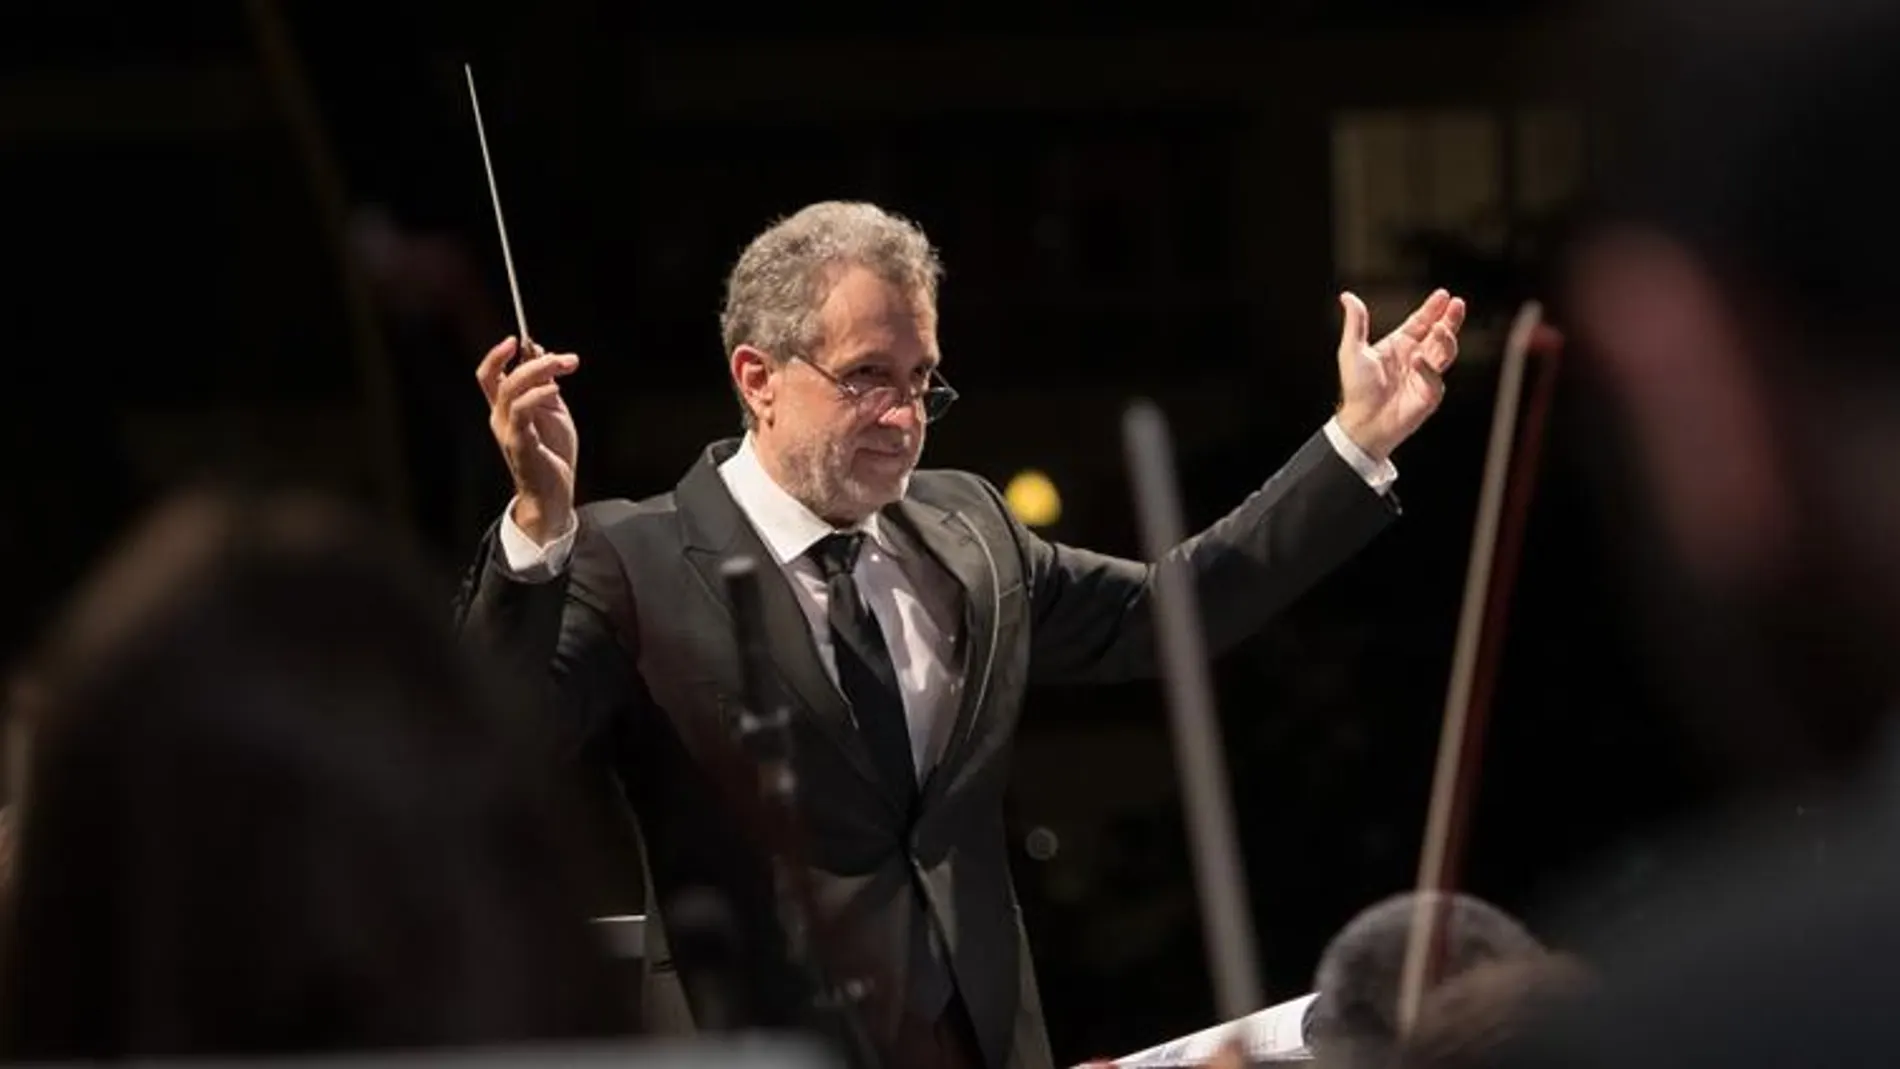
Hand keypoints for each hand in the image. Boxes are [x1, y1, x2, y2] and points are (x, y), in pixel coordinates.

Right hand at [476, 336, 579, 543]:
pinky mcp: (520, 445)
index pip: (489, 374)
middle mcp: (499, 417)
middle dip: (528, 359)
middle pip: (496, 376)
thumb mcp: (552, 411)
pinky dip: (537, 395)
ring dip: (538, 372)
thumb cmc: (552, 453)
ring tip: (564, 366)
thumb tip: (540, 351)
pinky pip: (522, 413)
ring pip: (510, 390)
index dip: (499, 353)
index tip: (521, 338)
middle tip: (563, 358)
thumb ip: (544, 383)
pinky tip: (555, 389)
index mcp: (504, 408)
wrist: (554, 493)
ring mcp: (508, 431)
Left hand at [1333, 288, 1465, 461]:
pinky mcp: (1428, 396)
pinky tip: (1418, 359)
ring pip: (1445, 353)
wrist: (1361, 422)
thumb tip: (1347, 296)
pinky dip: (1428, 369)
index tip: (1443, 294)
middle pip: (1439, 334)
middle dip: (1450, 319)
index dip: (1432, 309)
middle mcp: (1416, 358)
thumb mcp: (1352, 350)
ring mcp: (1424, 376)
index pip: (1421, 322)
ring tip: (1441, 327)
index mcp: (1399, 345)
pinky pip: (1435, 380)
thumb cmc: (1356, 389)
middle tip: (1458, 304)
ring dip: (1446, 339)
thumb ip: (1356, 323)